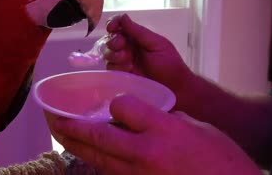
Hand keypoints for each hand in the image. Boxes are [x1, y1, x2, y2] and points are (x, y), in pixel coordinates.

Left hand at [50, 94, 261, 174]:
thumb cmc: (220, 159)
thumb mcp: (194, 127)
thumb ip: (160, 118)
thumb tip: (137, 116)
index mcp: (162, 130)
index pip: (122, 106)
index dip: (116, 102)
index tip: (116, 102)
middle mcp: (144, 153)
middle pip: (96, 134)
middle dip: (69, 124)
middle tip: (51, 114)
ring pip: (95, 157)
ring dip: (72, 143)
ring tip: (57, 131)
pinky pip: (107, 172)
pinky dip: (92, 160)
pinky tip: (86, 152)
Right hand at [104, 14, 193, 104]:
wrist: (176, 90)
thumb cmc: (170, 65)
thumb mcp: (157, 45)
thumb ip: (139, 32)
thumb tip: (123, 16)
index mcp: (137, 37)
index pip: (120, 25)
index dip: (113, 24)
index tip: (112, 27)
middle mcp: (128, 47)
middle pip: (110, 39)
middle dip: (114, 41)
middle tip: (123, 46)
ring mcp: (123, 62)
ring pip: (108, 54)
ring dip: (115, 55)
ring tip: (129, 62)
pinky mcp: (121, 76)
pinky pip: (110, 68)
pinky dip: (116, 67)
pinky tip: (128, 70)